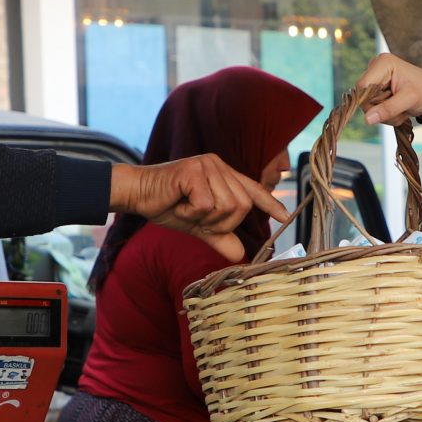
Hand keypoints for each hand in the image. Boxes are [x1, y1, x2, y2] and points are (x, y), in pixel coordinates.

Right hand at [110, 155, 286, 262]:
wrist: (137, 194)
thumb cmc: (168, 205)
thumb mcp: (199, 226)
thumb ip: (220, 237)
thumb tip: (240, 256)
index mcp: (224, 175)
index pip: (253, 191)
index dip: (270, 204)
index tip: (284, 217)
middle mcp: (219, 166)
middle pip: (242, 206)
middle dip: (221, 222)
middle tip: (197, 217)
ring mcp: (207, 165)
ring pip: (226, 206)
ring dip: (205, 217)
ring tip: (186, 208)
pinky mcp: (193, 170)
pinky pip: (206, 204)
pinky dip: (192, 212)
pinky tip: (179, 203)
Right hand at [356, 54, 421, 126]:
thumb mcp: (409, 100)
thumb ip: (388, 109)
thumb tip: (367, 119)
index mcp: (383, 64)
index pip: (362, 86)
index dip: (369, 102)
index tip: (385, 110)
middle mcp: (376, 68)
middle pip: (364, 98)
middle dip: (381, 110)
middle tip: (400, 110)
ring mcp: (376, 79)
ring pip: (369, 106)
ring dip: (385, 114)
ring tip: (401, 109)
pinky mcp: (377, 90)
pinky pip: (373, 108)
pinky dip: (386, 113)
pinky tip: (398, 108)